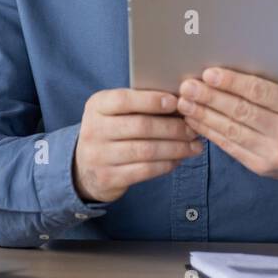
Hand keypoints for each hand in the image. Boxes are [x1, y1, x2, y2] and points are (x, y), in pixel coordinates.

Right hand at [73, 88, 202, 202]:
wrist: (83, 167)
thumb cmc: (110, 131)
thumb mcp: (113, 112)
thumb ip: (138, 104)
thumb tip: (180, 101)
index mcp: (96, 106)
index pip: (124, 100)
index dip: (152, 100)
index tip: (176, 102)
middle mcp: (93, 130)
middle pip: (141, 127)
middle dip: (172, 128)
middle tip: (193, 129)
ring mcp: (99, 156)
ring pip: (146, 151)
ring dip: (175, 148)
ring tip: (193, 146)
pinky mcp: (108, 177)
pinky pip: (144, 170)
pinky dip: (166, 165)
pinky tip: (178, 160)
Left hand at [176, 47, 277, 183]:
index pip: (260, 93)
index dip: (233, 83)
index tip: (209, 73)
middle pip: (241, 112)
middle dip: (210, 98)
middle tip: (187, 86)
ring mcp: (273, 153)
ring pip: (231, 130)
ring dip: (204, 115)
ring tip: (183, 102)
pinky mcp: (260, 167)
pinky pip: (229, 147)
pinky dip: (209, 132)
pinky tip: (193, 120)